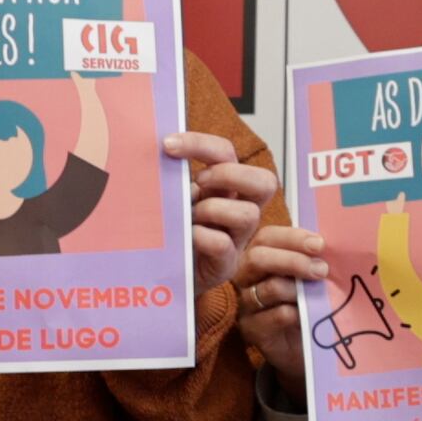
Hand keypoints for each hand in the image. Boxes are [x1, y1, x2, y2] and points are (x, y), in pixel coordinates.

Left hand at [174, 131, 272, 294]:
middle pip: (264, 181)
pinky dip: (202, 236)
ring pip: (248, 214)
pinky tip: (186, 238)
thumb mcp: (173, 200)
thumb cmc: (172, 234)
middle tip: (199, 182)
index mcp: (224, 188)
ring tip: (189, 218)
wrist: (165, 277)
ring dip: (212, 209)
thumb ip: (173, 181)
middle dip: (229, 174)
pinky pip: (223, 244)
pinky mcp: (225, 264)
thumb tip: (157, 159)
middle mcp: (238, 209)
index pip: (225, 153)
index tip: (168, 145)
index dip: (200, 144)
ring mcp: (236, 238)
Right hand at [234, 216, 329, 391]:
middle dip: (293, 260)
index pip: (266, 237)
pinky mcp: (252, 330)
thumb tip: (328, 244)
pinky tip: (307, 315)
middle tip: (321, 269)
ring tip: (319, 293)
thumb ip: (312, 259)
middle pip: (258, 258)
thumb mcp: (311, 278)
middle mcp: (246, 278)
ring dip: (298, 288)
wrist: (305, 346)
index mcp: (260, 257)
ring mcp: (246, 305)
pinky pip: (273, 316)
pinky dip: (294, 313)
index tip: (319, 244)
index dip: (291, 237)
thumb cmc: (308, 305)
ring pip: (268, 288)